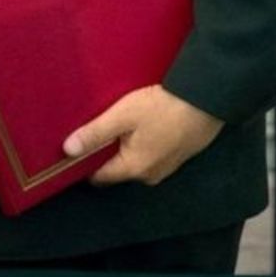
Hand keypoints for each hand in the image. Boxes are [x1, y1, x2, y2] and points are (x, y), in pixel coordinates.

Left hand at [62, 85, 224, 185]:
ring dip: (124, 148)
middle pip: (116, 170)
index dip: (83, 164)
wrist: (208, 99)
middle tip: (96, 131)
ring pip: (134, 162)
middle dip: (104, 154)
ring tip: (118, 127)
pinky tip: (141, 127)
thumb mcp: (122, 116)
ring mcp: (167, 168)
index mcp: (133, 169)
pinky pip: (151, 155)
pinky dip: (142, 145)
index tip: (74, 149)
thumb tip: (67, 150)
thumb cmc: (163, 107)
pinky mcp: (179, 156)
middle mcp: (150, 176)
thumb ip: (94, 134)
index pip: (98, 177)